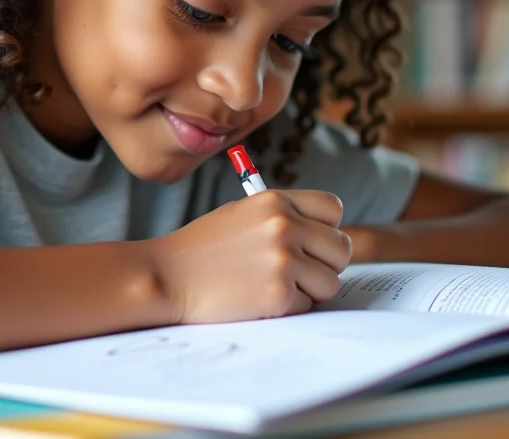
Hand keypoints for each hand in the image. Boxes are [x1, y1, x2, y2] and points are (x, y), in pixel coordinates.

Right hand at [149, 189, 352, 323]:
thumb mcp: (242, 214)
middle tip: (298, 272)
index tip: (313, 241)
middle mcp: (284, 226)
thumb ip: (283, 218)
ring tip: (273, 285)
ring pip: (330, 282)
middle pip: (341, 248)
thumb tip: (324, 235)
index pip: (333, 208)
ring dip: (309, 289)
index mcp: (276, 201)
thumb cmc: (203, 248)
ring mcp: (283, 261)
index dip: (327, 228)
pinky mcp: (278, 295)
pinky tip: (258, 299)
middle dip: (325, 264)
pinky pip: (307, 306)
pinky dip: (287, 308)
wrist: (167, 276)